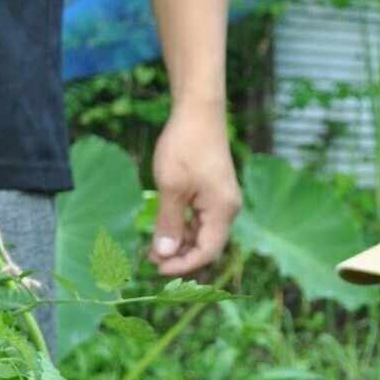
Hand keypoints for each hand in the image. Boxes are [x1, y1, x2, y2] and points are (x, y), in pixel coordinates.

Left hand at [148, 102, 240, 275]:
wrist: (199, 111)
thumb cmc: (186, 145)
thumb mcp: (171, 187)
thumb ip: (168, 223)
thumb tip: (163, 254)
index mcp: (223, 211)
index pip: (207, 251)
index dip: (184, 264)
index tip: (158, 268)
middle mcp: (228, 209)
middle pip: (207, 245)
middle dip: (180, 255)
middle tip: (151, 260)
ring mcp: (222, 201)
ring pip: (202, 233)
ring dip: (180, 242)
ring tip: (154, 247)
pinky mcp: (214, 193)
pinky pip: (201, 219)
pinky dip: (184, 227)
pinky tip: (165, 228)